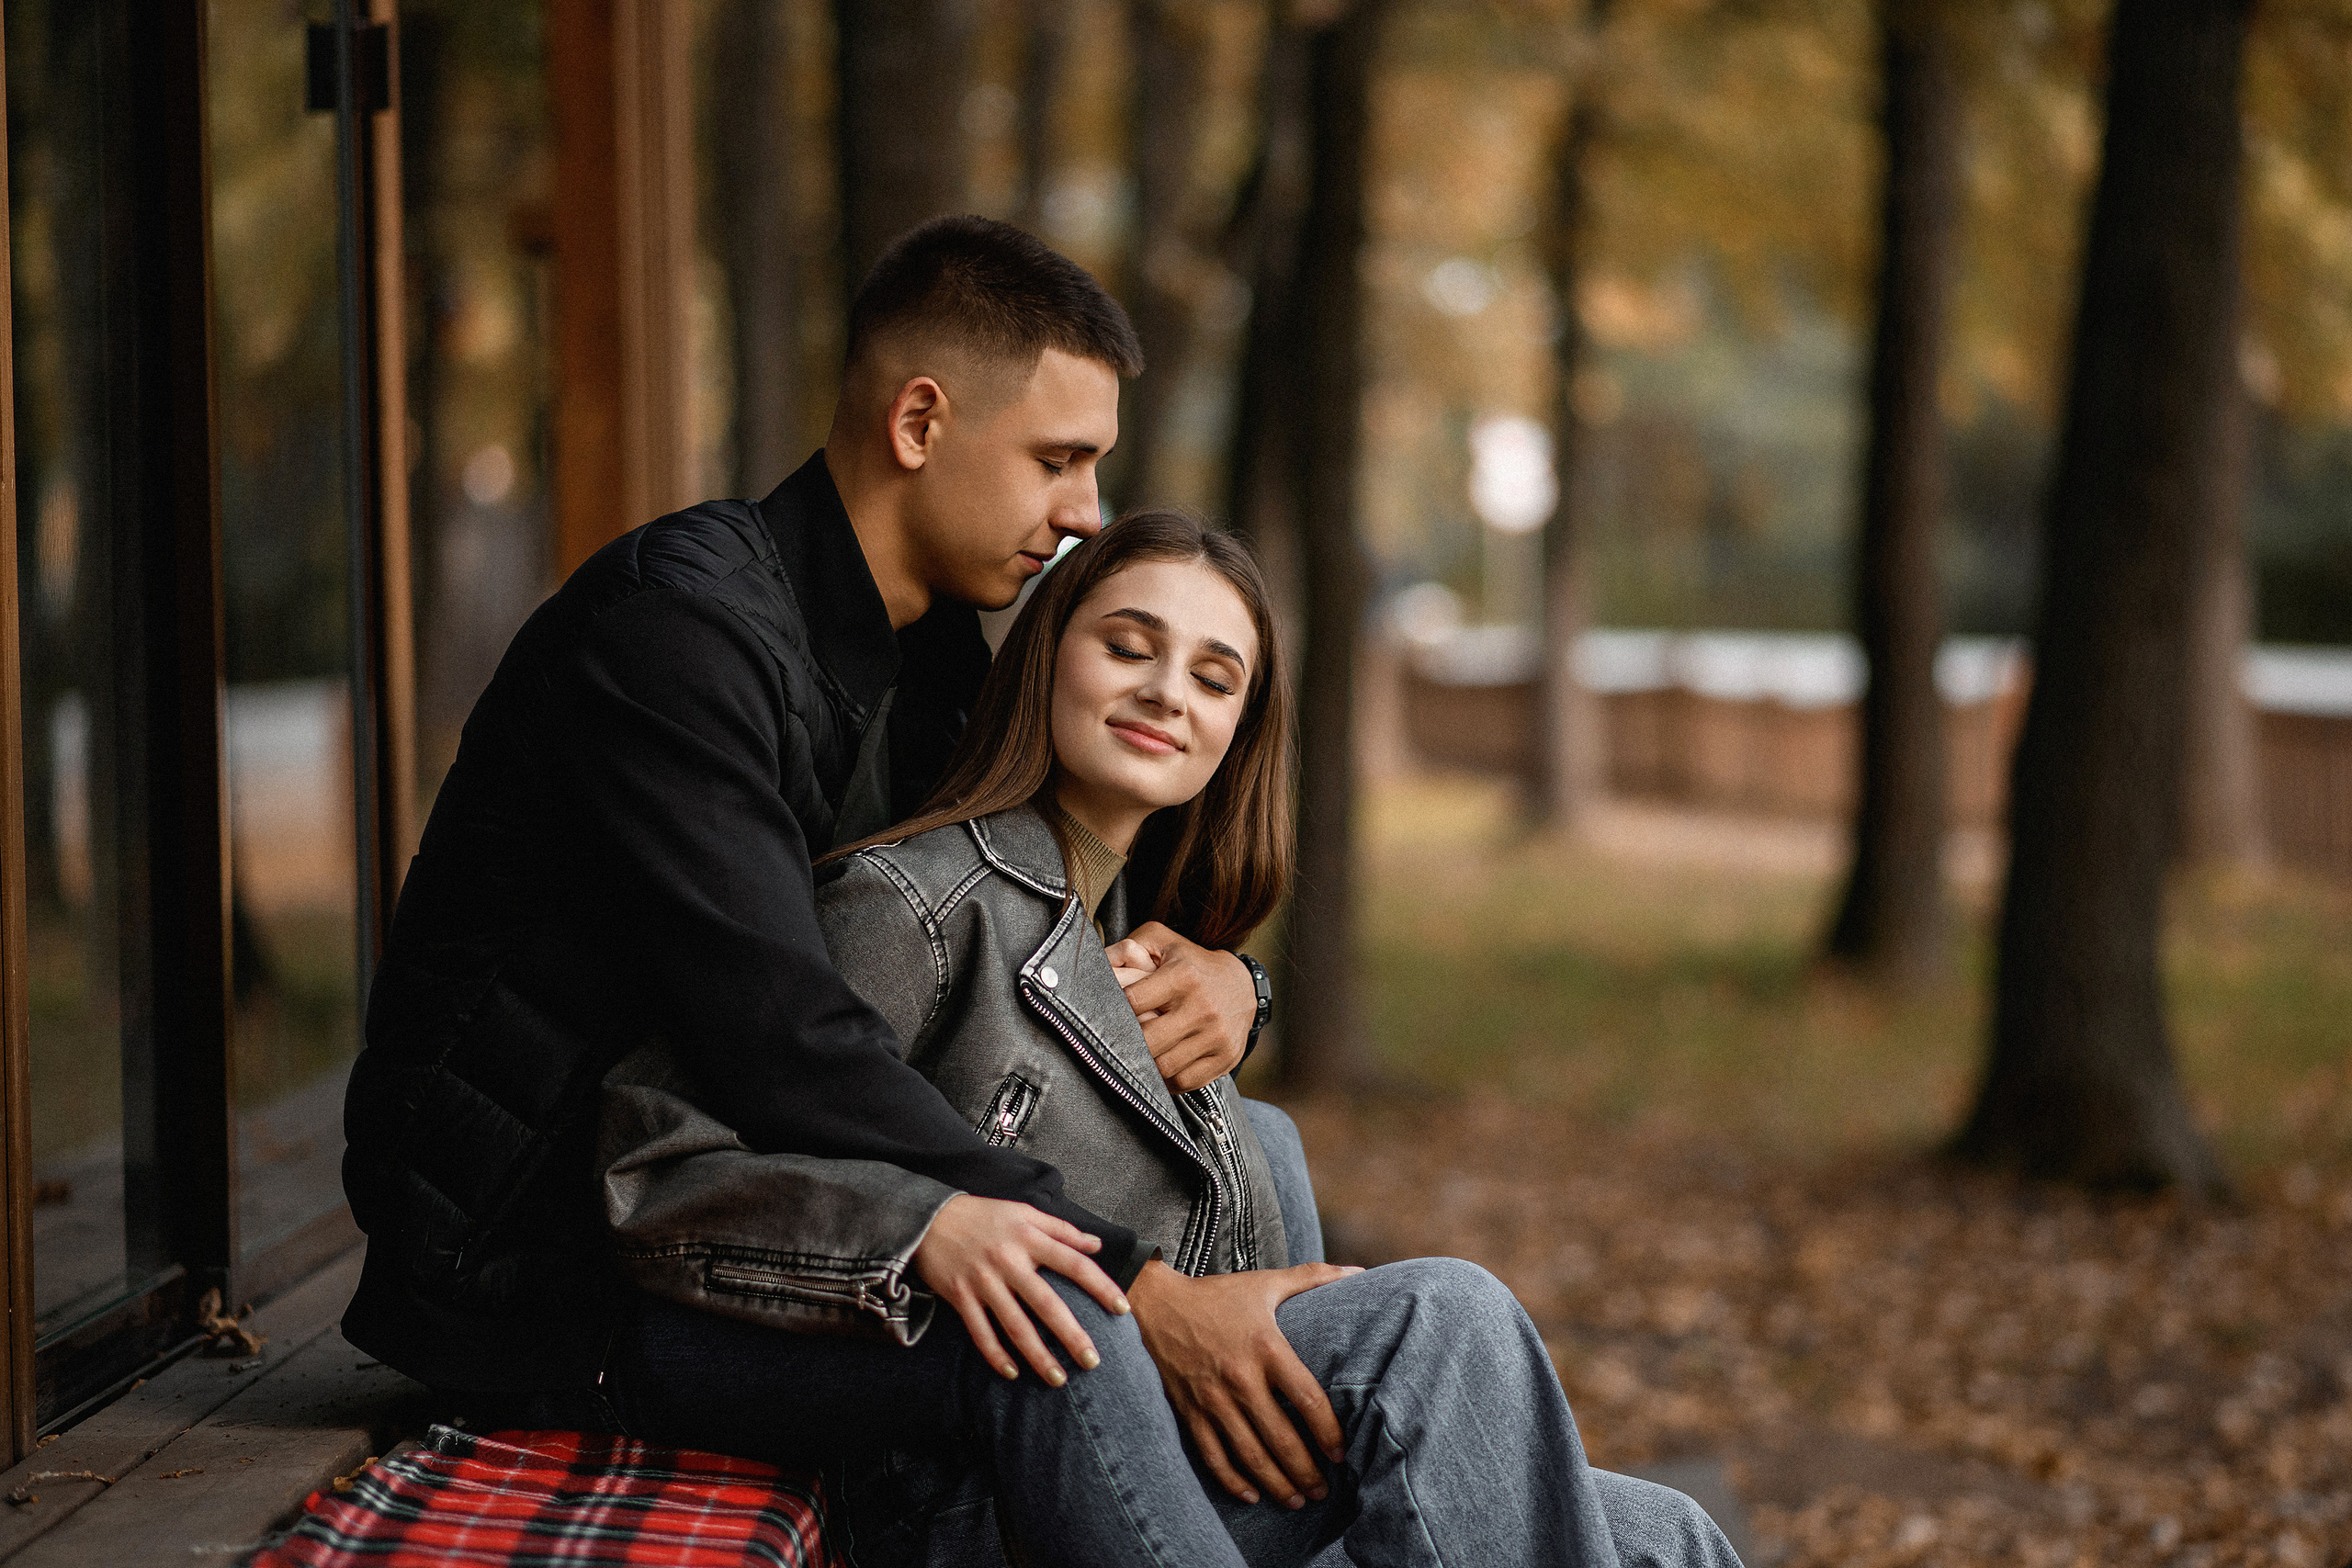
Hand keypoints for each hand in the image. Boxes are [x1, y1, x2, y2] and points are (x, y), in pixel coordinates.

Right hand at [913, 1195, 1130, 1386]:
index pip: (1074, 1263)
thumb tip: (1096, 1246)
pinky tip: (1013, 1373)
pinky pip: (981, 1333)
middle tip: (1093, 1362)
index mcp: (1029, 1237)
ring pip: (1016, 1326)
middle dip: (1072, 1335)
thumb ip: (1061, 1229)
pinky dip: (996, 1356)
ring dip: (1039, 1356)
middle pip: (1047, 1303)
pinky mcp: (960, 1296)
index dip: (1101, 1286)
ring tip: (1059, 1380)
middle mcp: (1008, 1260)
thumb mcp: (1023, 1212)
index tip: (1122, 1309)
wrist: (928, 1219)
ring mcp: (983, 1281)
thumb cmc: (983, 1216)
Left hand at [1106, 923, 1255, 1092]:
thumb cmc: (1192, 964)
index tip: (1110, 1013)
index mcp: (1183, 976)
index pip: (1133, 1002)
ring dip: (1147, 1065)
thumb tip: (1102, 963)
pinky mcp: (1226, 1057)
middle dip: (1129, 1043)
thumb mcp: (1164, 941)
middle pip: (1148, 1041)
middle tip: (1120, 1041)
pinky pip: (1186, 1082)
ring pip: (1165, 1066)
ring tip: (1140, 1055)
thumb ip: (1131, 944)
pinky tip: (1161, 1068)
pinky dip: (1168, 1080)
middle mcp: (1202, 1007)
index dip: (1116, 1009)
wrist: (1243, 986)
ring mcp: (1216, 1035)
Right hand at [1127, 1259, 1360, 1506]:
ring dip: (1276, 1483)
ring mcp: (1211, 1398)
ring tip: (1297, 1500)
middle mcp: (1240, 1377)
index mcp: (1265, 1346)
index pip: (1307, 1398)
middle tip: (1324, 1491)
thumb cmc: (1217, 1296)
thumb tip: (1360, 1271)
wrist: (1154, 1304)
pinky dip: (1232, 1481)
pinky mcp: (1188, 1411)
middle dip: (1306, 1471)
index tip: (1341, 1453)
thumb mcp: (1265, 1283)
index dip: (1328, 1431)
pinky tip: (1251, 1495)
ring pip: (1249, 1455)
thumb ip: (1313, 1278)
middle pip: (1281, 1437)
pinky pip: (1212, 1456)